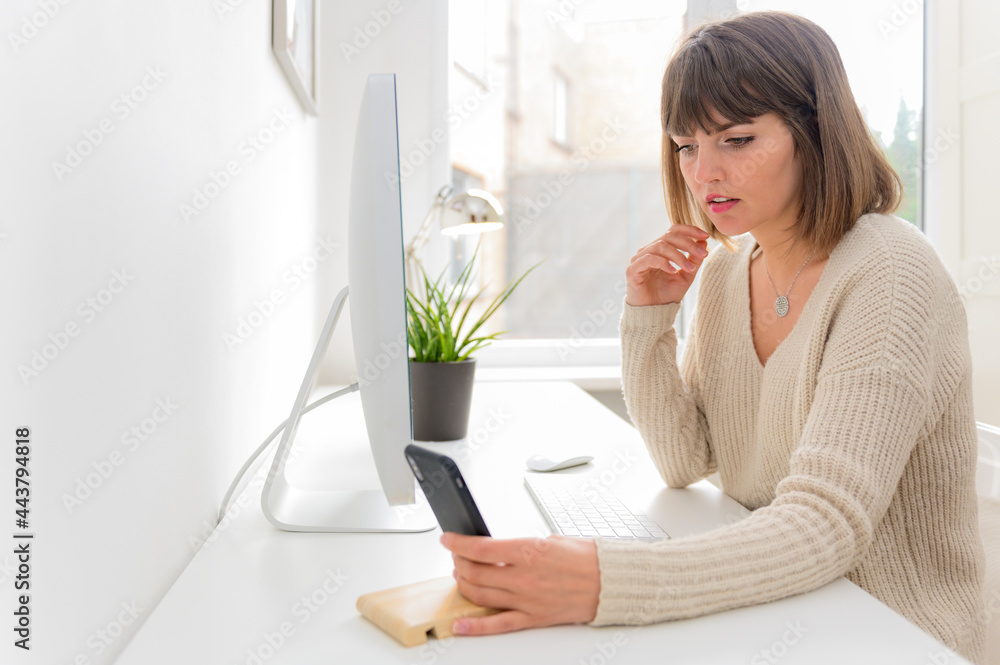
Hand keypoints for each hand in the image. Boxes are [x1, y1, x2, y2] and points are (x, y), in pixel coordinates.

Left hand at [440, 532, 599, 635]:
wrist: (611, 581)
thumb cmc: (587, 557)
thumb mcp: (550, 539)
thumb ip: (521, 546)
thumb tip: (497, 549)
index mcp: (529, 551)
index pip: (481, 548)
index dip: (457, 543)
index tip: (448, 540)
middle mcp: (525, 577)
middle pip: (475, 572)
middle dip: (458, 562)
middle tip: (455, 556)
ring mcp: (528, 600)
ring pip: (481, 595)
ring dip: (464, 584)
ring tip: (461, 576)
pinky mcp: (534, 618)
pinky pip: (498, 625)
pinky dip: (475, 626)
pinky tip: (460, 624)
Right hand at [626, 224, 710, 306]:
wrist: (654, 313)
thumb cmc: (667, 294)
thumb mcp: (686, 275)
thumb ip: (694, 259)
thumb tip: (704, 241)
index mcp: (660, 249)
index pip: (673, 231)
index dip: (690, 230)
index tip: (706, 236)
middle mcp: (649, 251)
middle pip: (669, 236)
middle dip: (689, 244)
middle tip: (703, 254)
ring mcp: (639, 259)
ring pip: (660, 246)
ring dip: (678, 256)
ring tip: (689, 269)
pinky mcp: (632, 270)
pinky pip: (648, 259)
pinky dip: (663, 263)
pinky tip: (673, 271)